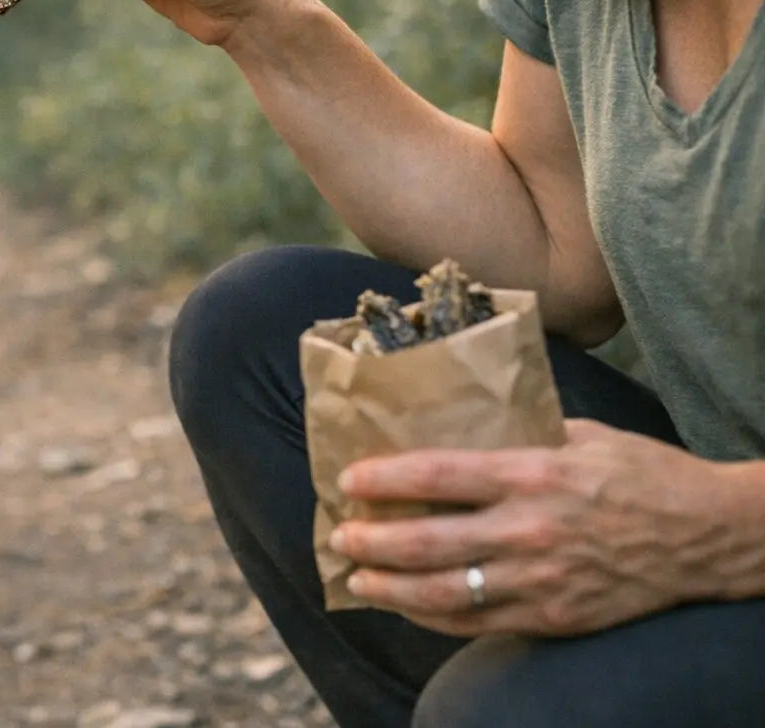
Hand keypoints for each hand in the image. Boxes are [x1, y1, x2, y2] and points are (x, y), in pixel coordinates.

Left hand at [329, 419, 759, 636]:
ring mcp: (541, 579)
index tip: (349, 480)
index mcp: (534, 474)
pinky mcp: (554, 616)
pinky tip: (407, 605)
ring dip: (390, 588)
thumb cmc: (643, 474)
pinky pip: (477, 623)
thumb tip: (461, 427)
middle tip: (340, 537)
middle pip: (428, 542)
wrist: (709, 535)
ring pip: (444, 592)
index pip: (438, 476)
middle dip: (373, 542)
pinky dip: (432, 617)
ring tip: (357, 578)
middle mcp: (530, 530)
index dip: (385, 480)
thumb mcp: (581, 435)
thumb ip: (520, 436)